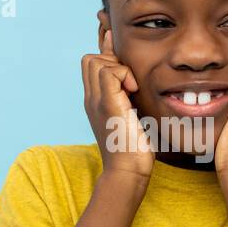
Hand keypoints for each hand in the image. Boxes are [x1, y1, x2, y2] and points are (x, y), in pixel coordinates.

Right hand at [82, 29, 154, 180]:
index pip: (90, 64)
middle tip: (130, 80)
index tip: (126, 64)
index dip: (107, 56)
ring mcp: (96, 101)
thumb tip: (137, 83)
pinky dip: (124, 74)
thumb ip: (128, 99)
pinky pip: (108, 72)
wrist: (127, 170)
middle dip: (111, 60)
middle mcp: (91, 99)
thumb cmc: (133, 148)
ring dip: (117, 67)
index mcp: (95, 101)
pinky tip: (134, 90)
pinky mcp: (108, 105)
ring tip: (132, 88)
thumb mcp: (130, 116)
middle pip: (89, 59)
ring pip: (95, 61)